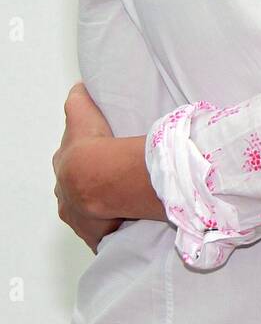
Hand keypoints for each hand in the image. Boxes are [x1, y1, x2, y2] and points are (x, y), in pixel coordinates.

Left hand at [53, 82, 122, 250]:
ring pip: (94, 214)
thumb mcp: (81, 114)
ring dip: (108, 208)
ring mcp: (80, 218)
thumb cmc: (91, 149)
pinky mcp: (98, 236)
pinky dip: (119, 228)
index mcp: (64, 168)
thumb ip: (79, 100)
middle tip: (118, 180)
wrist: (98, 178)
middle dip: (96, 187)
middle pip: (80, 191)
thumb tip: (80, 87)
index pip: (72, 165)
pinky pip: (109, 233)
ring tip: (129, 199)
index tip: (102, 160)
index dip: (87, 162)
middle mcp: (67, 196)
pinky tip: (133, 220)